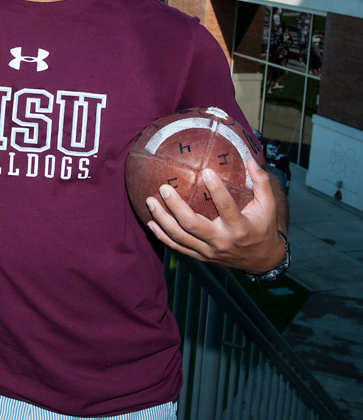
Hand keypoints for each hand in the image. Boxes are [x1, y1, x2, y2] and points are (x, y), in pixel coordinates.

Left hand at [145, 158, 286, 273]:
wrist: (262, 261)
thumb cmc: (264, 228)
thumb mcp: (269, 207)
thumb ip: (262, 182)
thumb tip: (250, 158)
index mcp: (239, 227)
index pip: (226, 207)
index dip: (216, 189)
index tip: (206, 170)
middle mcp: (222, 241)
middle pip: (193, 224)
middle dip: (175, 206)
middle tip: (163, 188)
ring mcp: (209, 251)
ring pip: (180, 237)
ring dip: (162, 220)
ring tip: (150, 201)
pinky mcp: (202, 257)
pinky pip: (178, 248)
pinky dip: (162, 236)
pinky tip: (150, 223)